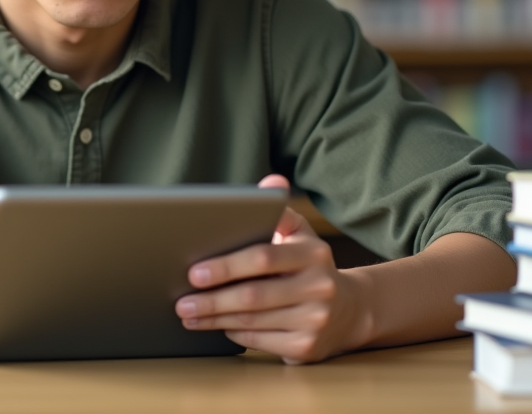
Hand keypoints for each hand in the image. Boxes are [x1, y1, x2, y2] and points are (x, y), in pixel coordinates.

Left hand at [175, 175, 366, 363]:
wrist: (350, 310)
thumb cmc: (310, 266)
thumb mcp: (302, 234)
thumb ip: (280, 211)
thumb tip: (271, 183)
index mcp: (313, 254)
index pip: (264, 257)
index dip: (226, 266)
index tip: (195, 272)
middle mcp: (318, 288)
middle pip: (254, 295)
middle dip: (212, 300)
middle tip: (181, 301)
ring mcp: (314, 320)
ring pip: (252, 320)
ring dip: (214, 319)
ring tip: (189, 314)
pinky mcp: (307, 347)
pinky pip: (259, 340)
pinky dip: (233, 333)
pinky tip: (216, 326)